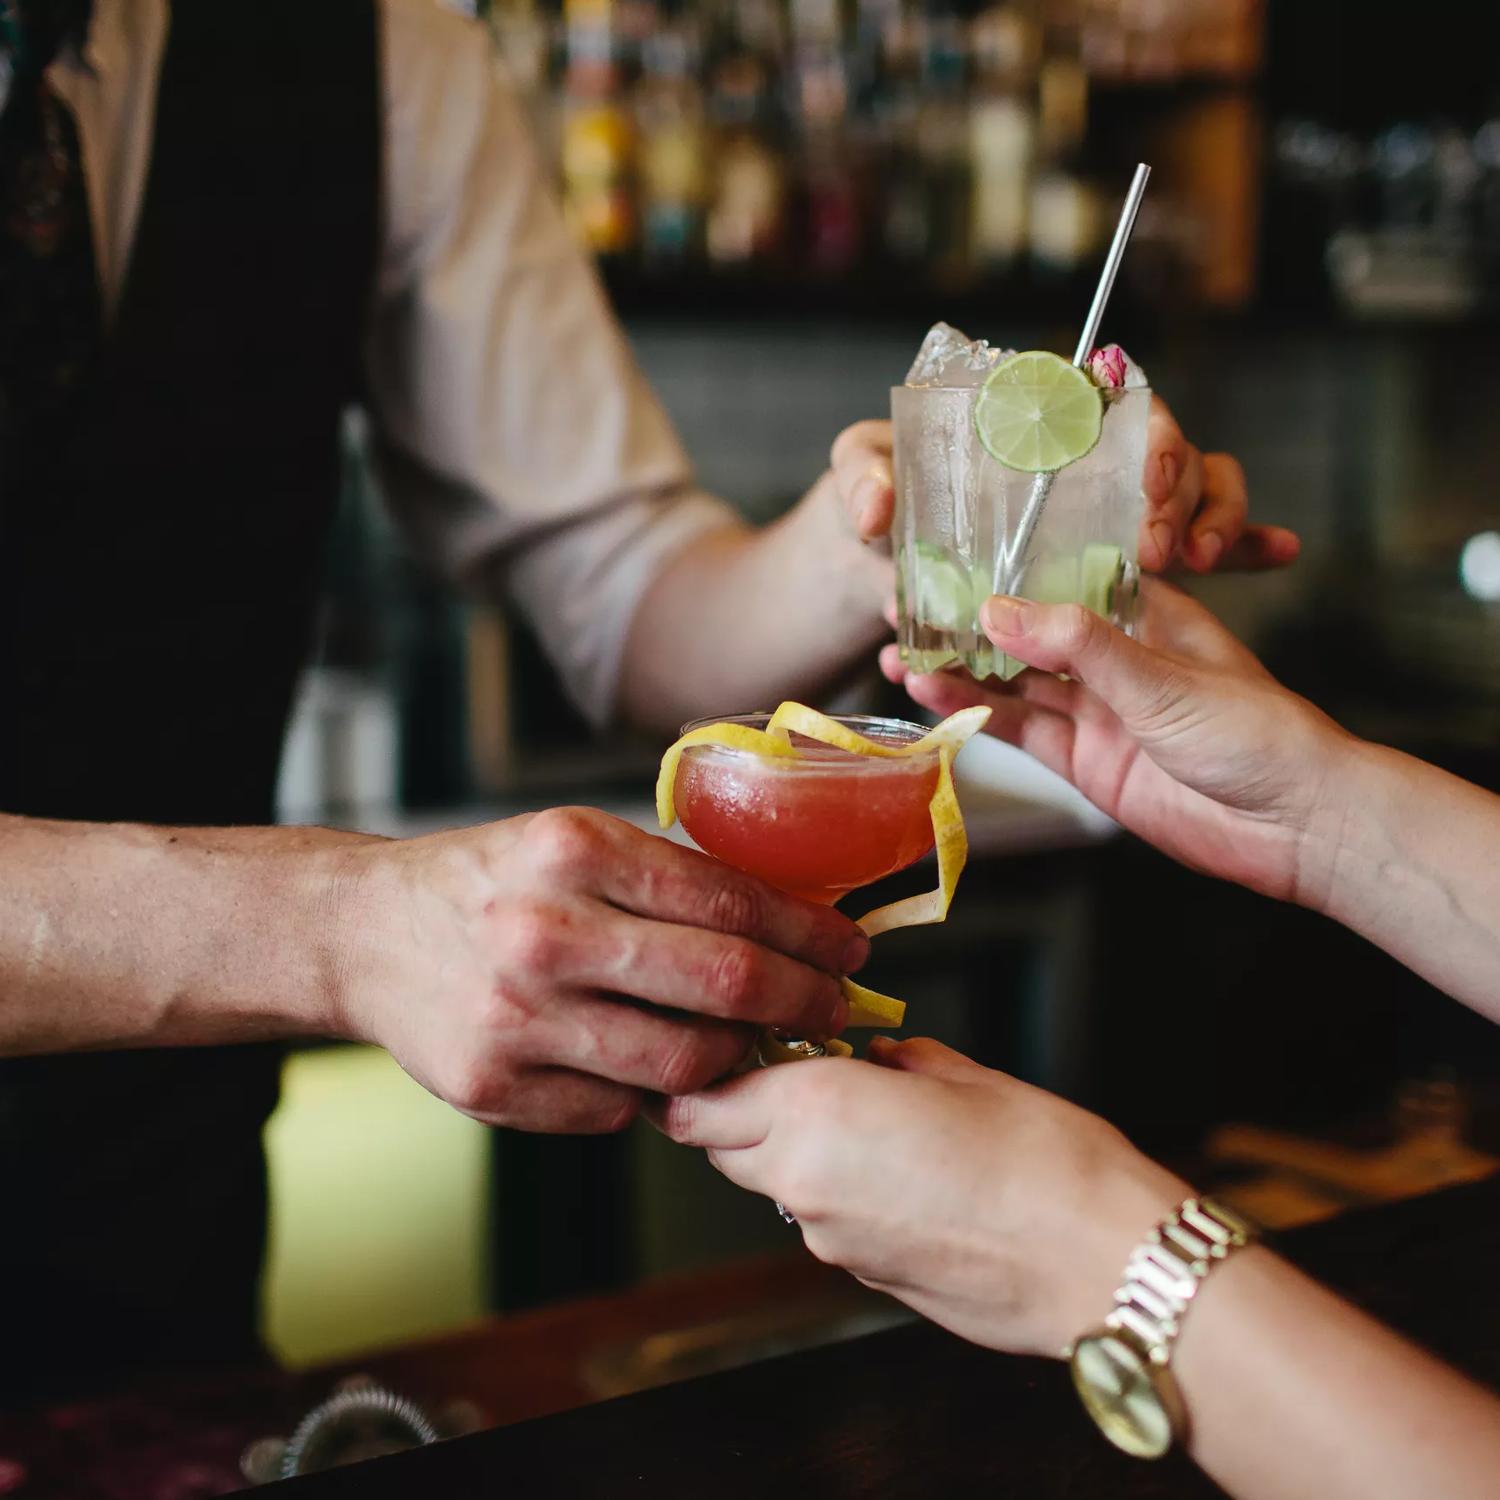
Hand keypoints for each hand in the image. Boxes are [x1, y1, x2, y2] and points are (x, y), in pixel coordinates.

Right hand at [322, 807, 867, 1133]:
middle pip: (723, 985)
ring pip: (683, 1062)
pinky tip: (655, 1062)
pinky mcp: (495, 1087)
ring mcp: (517, 1018)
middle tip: (832, 1006)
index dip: (808, 932)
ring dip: (738, 1058)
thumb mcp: (574, 843)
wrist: (367, 933)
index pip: (730, 901)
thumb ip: (668, 881)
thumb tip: (788, 926)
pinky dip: (654, 1088)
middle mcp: (546, 932)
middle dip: (802, 1001)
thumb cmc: (491, 882)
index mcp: (574, 850)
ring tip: (752, 1042)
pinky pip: (619, 1106)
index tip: (848, 948)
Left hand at [654, 1037, 1184, 1356]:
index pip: (700, 1102)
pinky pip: (822, 1224)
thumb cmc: (1044, 1161)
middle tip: (801, 1073)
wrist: (1099, 1264)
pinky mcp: (864, 1278)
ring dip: (794, 1151)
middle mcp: (804, 1182)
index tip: (739, 1049)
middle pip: (722, 1146)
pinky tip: (904, 1175)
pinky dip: (838, 1194)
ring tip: (870, 1123)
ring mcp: (829, 1242)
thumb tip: (882, 1059)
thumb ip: (901, 1062)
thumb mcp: (966, 1075)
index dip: (709, 1074)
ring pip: (772, 1186)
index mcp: (816, 1112)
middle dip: (743, 1110)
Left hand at [828, 402, 1299, 571]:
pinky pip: (1196, 549)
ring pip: (1195, 493)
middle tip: (1156, 547)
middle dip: (1174, 492)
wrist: (870, 560)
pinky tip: (1280, 552)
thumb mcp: (856, 479)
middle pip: (1164, 453)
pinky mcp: (1121, 566)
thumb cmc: (873, 505)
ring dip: (1214, 519)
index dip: (1141, 432)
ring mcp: (1108, 514)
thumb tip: (880, 508)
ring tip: (1203, 558)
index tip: (1146, 474)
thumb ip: (859, 480)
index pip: (1111, 405)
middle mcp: (1082, 465)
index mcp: (1032, 427)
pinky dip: (1241, 545)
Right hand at [887, 580, 1358, 903]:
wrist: (1294, 826)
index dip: (1003, 566)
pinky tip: (935, 698)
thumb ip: (1078, 645)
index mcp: (1146, 612)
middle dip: (967, 622)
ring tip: (902, 654)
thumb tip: (997, 610)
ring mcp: (1099, 711)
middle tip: (904, 608)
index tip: (946, 555)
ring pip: (1016, 682)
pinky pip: (1022, 731)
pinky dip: (978, 715)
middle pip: (1027, 631)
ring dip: (960, 670)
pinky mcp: (1086, 761)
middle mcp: (1116, 657)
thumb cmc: (1256, 732)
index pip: (1061, 574)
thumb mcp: (1160, 677)